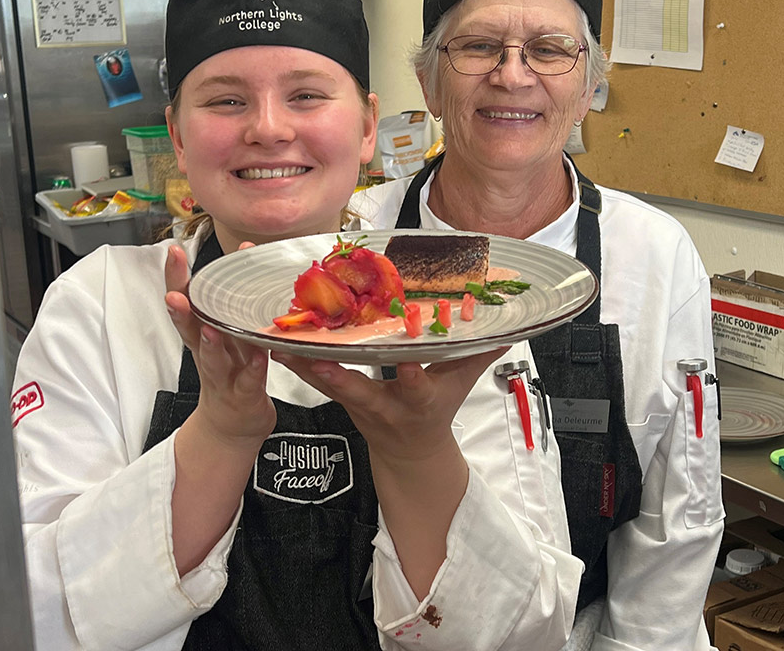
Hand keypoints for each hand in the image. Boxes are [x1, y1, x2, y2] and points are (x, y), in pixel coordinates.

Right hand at [165, 243, 275, 448]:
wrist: (233, 426)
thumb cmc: (232, 372)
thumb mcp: (229, 333)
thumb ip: (234, 302)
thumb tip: (246, 256)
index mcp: (204, 331)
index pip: (188, 300)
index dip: (177, 278)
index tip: (174, 252)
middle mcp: (208, 351)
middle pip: (190, 327)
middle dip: (181, 308)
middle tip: (174, 293)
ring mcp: (223, 375)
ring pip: (212, 358)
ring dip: (211, 344)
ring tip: (210, 328)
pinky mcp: (243, 394)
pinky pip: (248, 380)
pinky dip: (252, 370)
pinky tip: (256, 358)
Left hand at [270, 347, 507, 463]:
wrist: (408, 453)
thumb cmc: (436, 412)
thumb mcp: (459, 388)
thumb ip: (477, 357)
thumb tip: (510, 330)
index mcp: (418, 401)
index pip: (416, 386)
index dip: (410, 375)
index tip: (405, 359)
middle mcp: (384, 406)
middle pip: (359, 391)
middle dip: (338, 377)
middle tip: (316, 358)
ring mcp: (357, 406)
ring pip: (327, 385)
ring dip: (302, 366)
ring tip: (277, 343)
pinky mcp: (338, 400)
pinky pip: (314, 380)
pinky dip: (295, 363)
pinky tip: (273, 344)